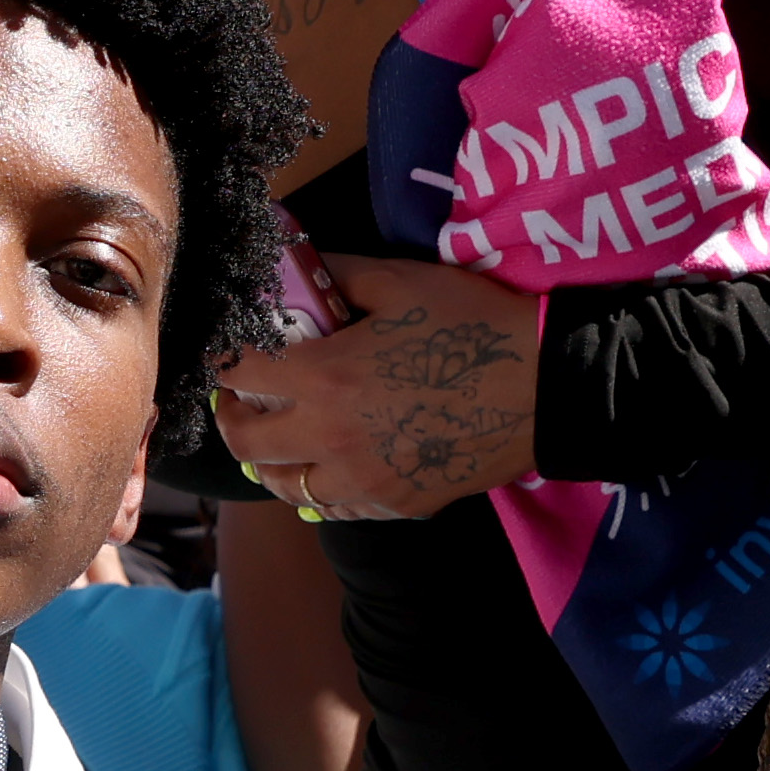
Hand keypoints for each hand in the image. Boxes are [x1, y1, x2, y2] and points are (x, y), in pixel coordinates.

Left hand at [210, 248, 542, 520]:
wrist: (546, 388)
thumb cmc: (473, 325)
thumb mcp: (401, 283)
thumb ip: (337, 274)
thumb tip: (295, 262)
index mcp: (324, 377)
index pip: (238, 373)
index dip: (223, 360)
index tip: (229, 353)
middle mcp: (331, 438)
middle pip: (246, 442)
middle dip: (232, 417)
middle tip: (243, 400)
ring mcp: (362, 480)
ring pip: (284, 485)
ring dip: (272, 460)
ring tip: (283, 437)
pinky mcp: (395, 504)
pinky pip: (335, 507)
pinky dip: (321, 487)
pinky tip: (333, 465)